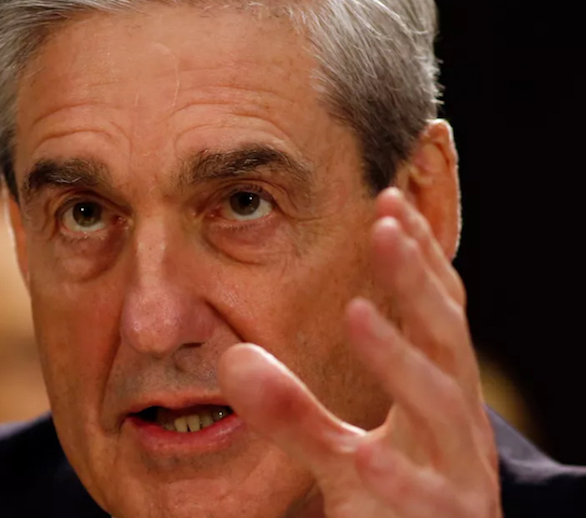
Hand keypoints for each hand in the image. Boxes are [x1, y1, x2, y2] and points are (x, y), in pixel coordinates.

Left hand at [218, 188, 499, 516]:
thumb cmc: (393, 512)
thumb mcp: (338, 456)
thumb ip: (291, 410)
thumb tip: (232, 358)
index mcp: (439, 403)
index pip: (435, 317)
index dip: (417, 260)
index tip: (385, 202)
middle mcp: (458, 431)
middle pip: (445, 342)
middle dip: (416, 283)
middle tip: (384, 224)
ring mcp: (457, 478)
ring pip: (440, 409)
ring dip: (399, 360)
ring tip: (358, 314)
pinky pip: (420, 498)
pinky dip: (395, 472)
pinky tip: (362, 450)